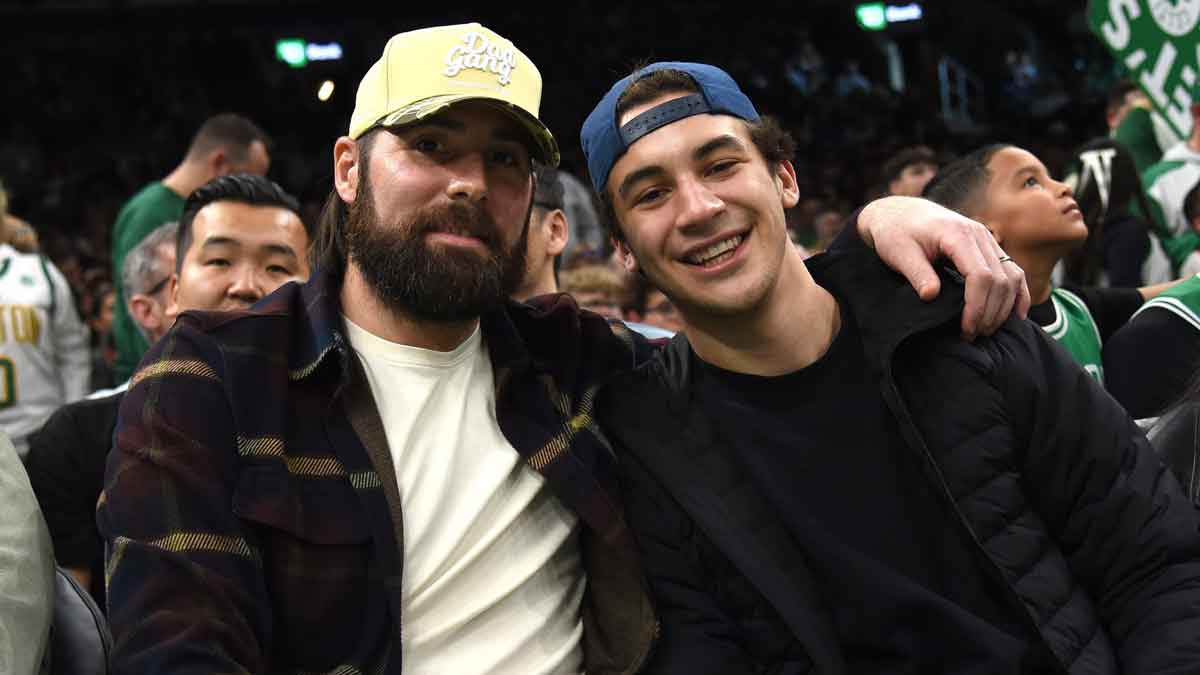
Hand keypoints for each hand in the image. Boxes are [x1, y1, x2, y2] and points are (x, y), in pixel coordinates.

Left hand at [858, 196, 1029, 339]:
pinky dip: (1018, 293)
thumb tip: (931, 295)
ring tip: (985, 330)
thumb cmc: (895, 232)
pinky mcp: (989, 247)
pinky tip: (1016, 314)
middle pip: (1000, 279)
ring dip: (1004, 306)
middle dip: (990, 312)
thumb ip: (916, 273)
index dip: (977, 306)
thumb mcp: (898, 252)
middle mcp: (979, 235)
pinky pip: (1013, 270)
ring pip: (1012, 276)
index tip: (966, 329)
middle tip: (973, 335)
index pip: (981, 275)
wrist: (900, 213)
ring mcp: (987, 240)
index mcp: (957, 234)